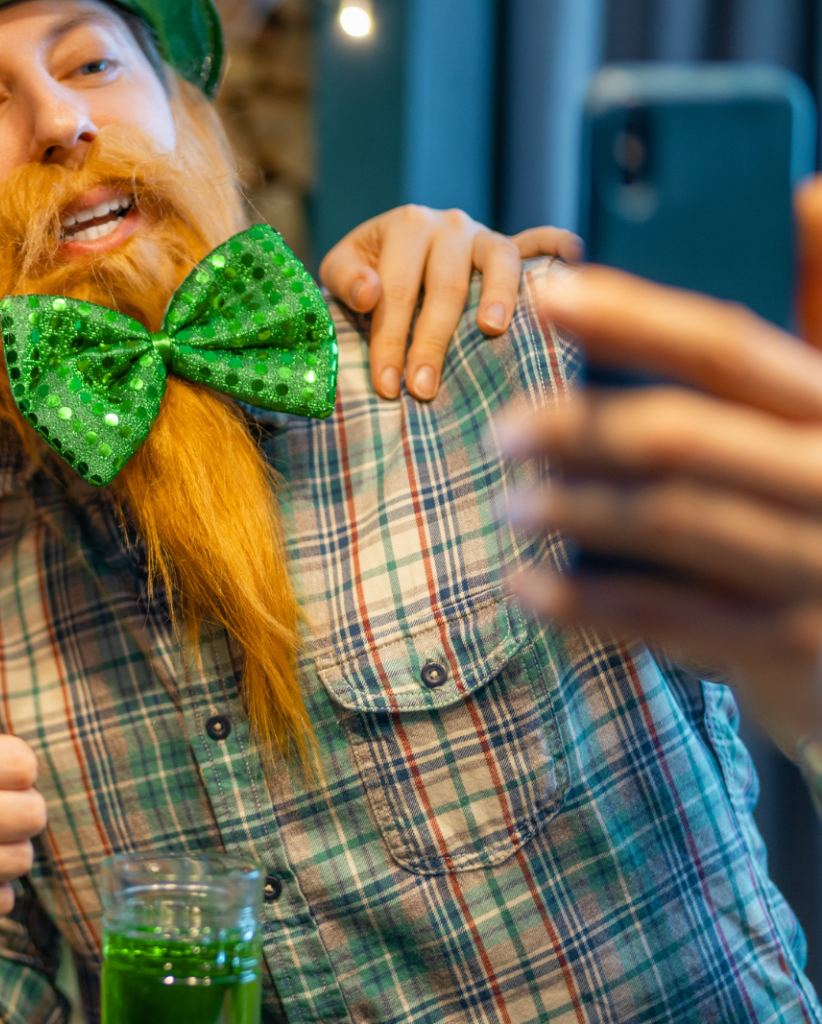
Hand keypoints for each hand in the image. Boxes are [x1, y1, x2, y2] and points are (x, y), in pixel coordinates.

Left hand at [321, 205, 582, 400]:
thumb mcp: (341, 269)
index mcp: (406, 224)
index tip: (387, 386)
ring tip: (492, 331)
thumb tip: (370, 295)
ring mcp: (484, 233)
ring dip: (498, 296)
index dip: (390, 340)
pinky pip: (539, 242)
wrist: (388, 249)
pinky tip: (571, 259)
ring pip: (497, 263)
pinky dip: (555, 246)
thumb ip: (346, 280)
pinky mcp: (511, 244)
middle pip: (444, 286)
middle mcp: (449, 223)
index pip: (396, 290)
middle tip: (424, 390)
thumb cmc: (365, 269)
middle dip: (432, 342)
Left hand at [497, 180, 821, 754]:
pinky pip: (665, 616)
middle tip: (501, 429)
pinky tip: (523, 589)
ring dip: (573, 511)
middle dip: (580, 426)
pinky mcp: (786, 645)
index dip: (630, 313)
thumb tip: (804, 192)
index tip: (544, 288)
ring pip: (669, 522)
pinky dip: (583, 604)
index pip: (727, 346)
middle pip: (684, 436)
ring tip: (508, 505)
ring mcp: (816, 567)